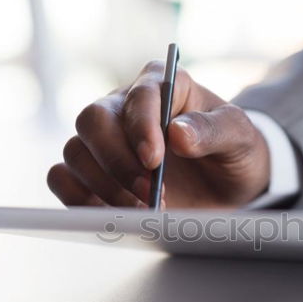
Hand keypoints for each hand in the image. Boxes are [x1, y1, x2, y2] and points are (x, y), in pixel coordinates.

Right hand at [47, 61, 269, 207]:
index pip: (139, 95)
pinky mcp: (92, 173)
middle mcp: (124, 107)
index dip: (141, 127)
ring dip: (103, 187)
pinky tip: (112, 216)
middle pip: (93, 121)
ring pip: (74, 152)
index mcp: (162, 85)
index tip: (154, 160)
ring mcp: (104, 141)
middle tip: (150, 194)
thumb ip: (215, 130)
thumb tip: (177, 133)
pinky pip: (62, 179)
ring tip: (142, 210)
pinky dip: (78, 199)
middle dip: (118, 163)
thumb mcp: (240, 136)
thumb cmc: (232, 150)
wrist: (226, 183)